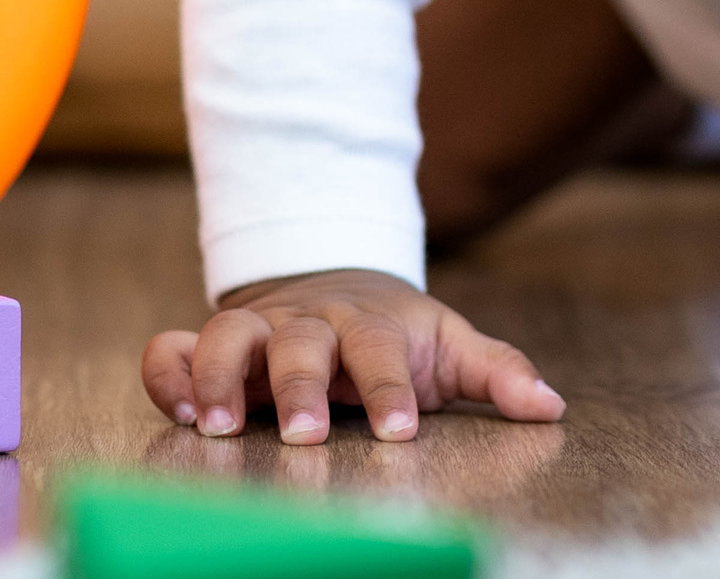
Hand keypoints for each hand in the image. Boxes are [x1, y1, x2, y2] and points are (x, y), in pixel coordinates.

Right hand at [142, 267, 564, 444]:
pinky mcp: (209, 348)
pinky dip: (168, 373)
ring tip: (222, 426)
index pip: (382, 350)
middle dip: (301, 388)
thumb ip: (498, 373)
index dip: (391, 388)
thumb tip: (551, 406)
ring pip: (227, 337)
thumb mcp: (451, 345)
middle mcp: (308, 325)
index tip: (400, 429)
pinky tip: (178, 411)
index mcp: (370, 326)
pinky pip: (172, 349)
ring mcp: (255, 333)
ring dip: (221, 377)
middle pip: (300, 344)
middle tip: (307, 435)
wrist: (334, 284)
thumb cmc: (398, 333)